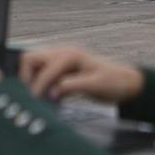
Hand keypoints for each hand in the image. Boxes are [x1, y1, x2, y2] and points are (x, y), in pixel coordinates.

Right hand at [20, 46, 143, 103]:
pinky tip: (50, 99)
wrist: (126, 83)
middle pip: (31, 59)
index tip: (35, 101)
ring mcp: (62, 61)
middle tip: (32, 96)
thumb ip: (72, 86)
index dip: (38, 85)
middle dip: (28, 77)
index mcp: (70, 55)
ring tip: (40, 98)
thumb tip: (52, 91)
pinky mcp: (63, 71)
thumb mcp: (95, 85)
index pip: (43, 67)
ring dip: (33, 81)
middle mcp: (63, 54)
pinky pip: (44, 74)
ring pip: (35, 65)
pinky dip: (42, 85)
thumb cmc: (114, 82)